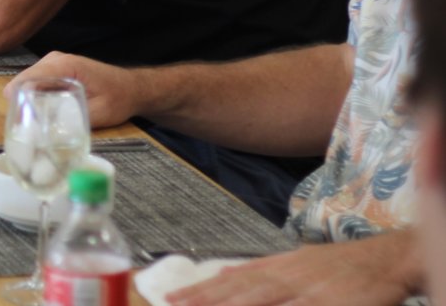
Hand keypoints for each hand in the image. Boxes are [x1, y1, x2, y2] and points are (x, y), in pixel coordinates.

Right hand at [5, 52, 140, 127]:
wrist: (133, 88)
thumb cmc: (119, 98)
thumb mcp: (99, 113)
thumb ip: (73, 120)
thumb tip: (48, 134)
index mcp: (65, 65)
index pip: (30, 77)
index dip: (18, 97)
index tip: (14, 118)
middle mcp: (55, 59)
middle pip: (25, 79)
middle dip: (21, 101)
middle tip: (22, 126)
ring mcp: (54, 62)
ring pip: (29, 81)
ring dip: (27, 99)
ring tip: (30, 122)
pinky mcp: (55, 69)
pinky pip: (37, 82)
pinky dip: (35, 96)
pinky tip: (41, 112)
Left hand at [167, 234, 417, 305]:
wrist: (388, 258)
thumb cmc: (341, 266)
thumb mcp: (296, 262)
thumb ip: (261, 270)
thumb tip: (224, 273)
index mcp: (279, 267)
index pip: (233, 280)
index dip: (202, 291)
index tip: (172, 300)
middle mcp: (289, 276)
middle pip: (242, 290)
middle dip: (208, 300)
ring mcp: (311, 290)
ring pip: (266, 299)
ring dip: (235, 305)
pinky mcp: (335, 303)